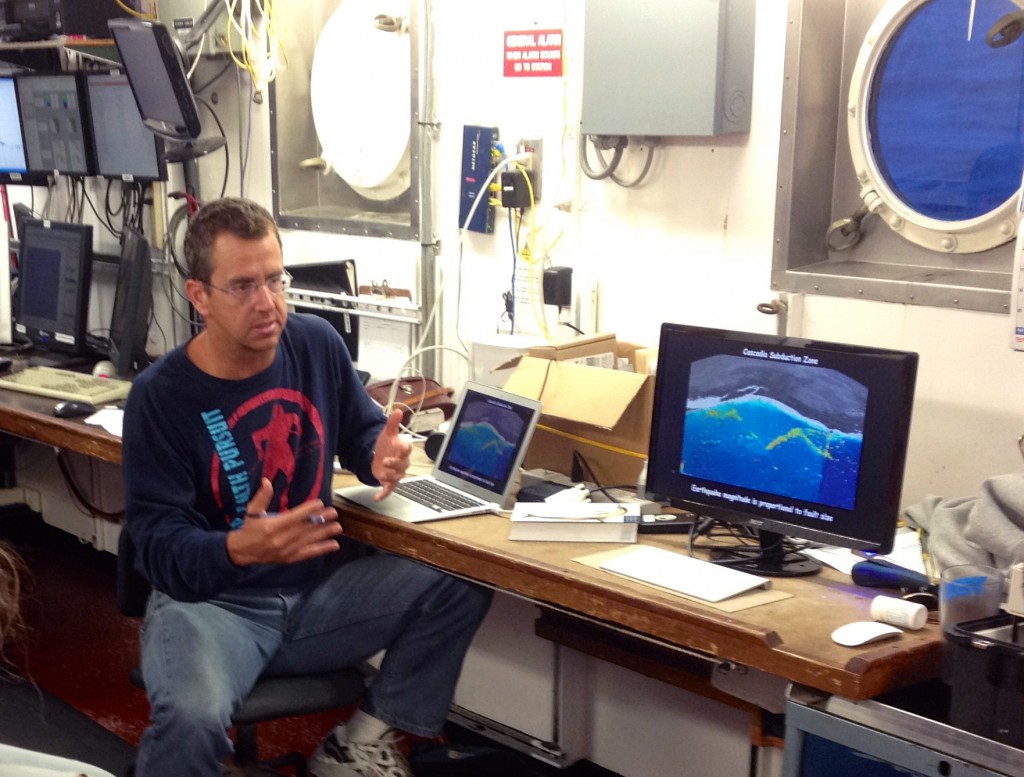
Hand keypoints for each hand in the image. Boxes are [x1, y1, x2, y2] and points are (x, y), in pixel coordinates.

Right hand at [225, 478, 342, 565]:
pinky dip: (321, 550)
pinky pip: (307, 554)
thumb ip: (261, 497)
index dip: (307, 511)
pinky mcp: (289, 558)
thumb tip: (266, 481)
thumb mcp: (251, 511)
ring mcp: (285, 550)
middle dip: (320, 521)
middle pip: (303, 529)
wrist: (241, 552)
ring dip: (324, 534)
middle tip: (334, 513)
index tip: (319, 503)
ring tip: (337, 527)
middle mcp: (280, 540)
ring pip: (308, 541)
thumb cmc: (248, 529)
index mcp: (271, 527)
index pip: (292, 518)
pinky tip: (333, 545)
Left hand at [371, 409, 411, 499]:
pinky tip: (377, 497)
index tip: (403, 446)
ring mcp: (396, 474)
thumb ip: (393, 423)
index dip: (406, 449)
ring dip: (390, 476)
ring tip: (382, 473)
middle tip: (386, 461)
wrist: (377, 457)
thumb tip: (397, 411)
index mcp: (403, 451)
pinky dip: (384, 494)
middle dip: (395, 464)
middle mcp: (402, 463)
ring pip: (397, 477)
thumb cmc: (386, 446)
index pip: (408, 449)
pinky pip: (389, 490)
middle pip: (403, 465)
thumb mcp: (387, 433)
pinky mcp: (389, 482)